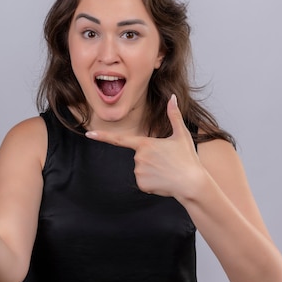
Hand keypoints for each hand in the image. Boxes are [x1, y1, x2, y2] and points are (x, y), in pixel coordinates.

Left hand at [85, 94, 204, 200]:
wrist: (192, 183)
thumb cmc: (187, 158)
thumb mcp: (181, 134)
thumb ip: (174, 115)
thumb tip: (173, 97)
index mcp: (145, 144)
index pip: (119, 139)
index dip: (102, 136)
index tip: (88, 134)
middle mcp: (138, 157)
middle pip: (138, 156)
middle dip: (150, 159)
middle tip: (167, 162)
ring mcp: (139, 172)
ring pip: (140, 170)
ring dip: (152, 171)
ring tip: (166, 172)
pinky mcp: (142, 184)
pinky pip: (143, 182)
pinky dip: (152, 182)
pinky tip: (163, 181)